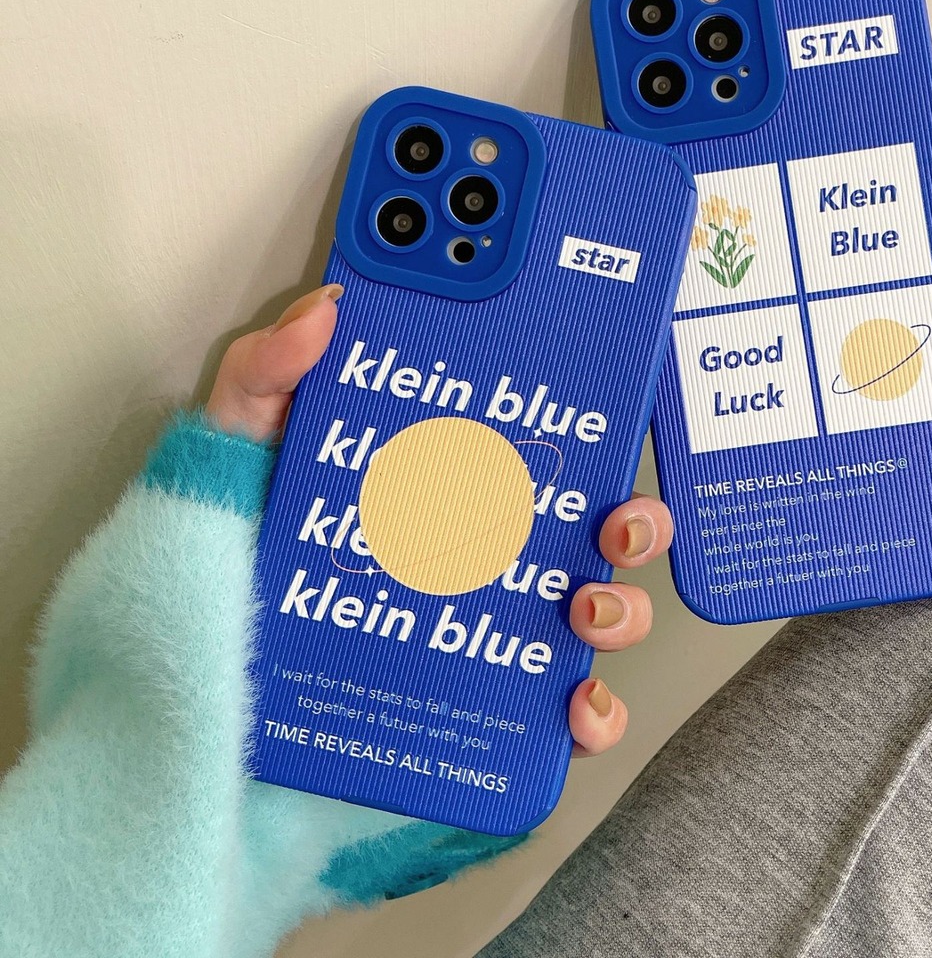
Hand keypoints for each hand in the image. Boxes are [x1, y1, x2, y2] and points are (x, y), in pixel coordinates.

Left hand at [206, 283, 673, 759]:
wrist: (197, 682)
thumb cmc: (230, 559)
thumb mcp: (239, 449)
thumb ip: (269, 372)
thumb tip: (329, 309)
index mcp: (450, 486)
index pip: (542, 448)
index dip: (593, 427)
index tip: (605, 414)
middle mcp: (488, 556)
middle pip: (598, 531)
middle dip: (638, 523)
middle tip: (614, 523)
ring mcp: (495, 633)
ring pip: (603, 616)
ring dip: (623, 611)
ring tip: (584, 609)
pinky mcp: (484, 711)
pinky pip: (567, 718)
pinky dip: (592, 716)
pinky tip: (572, 705)